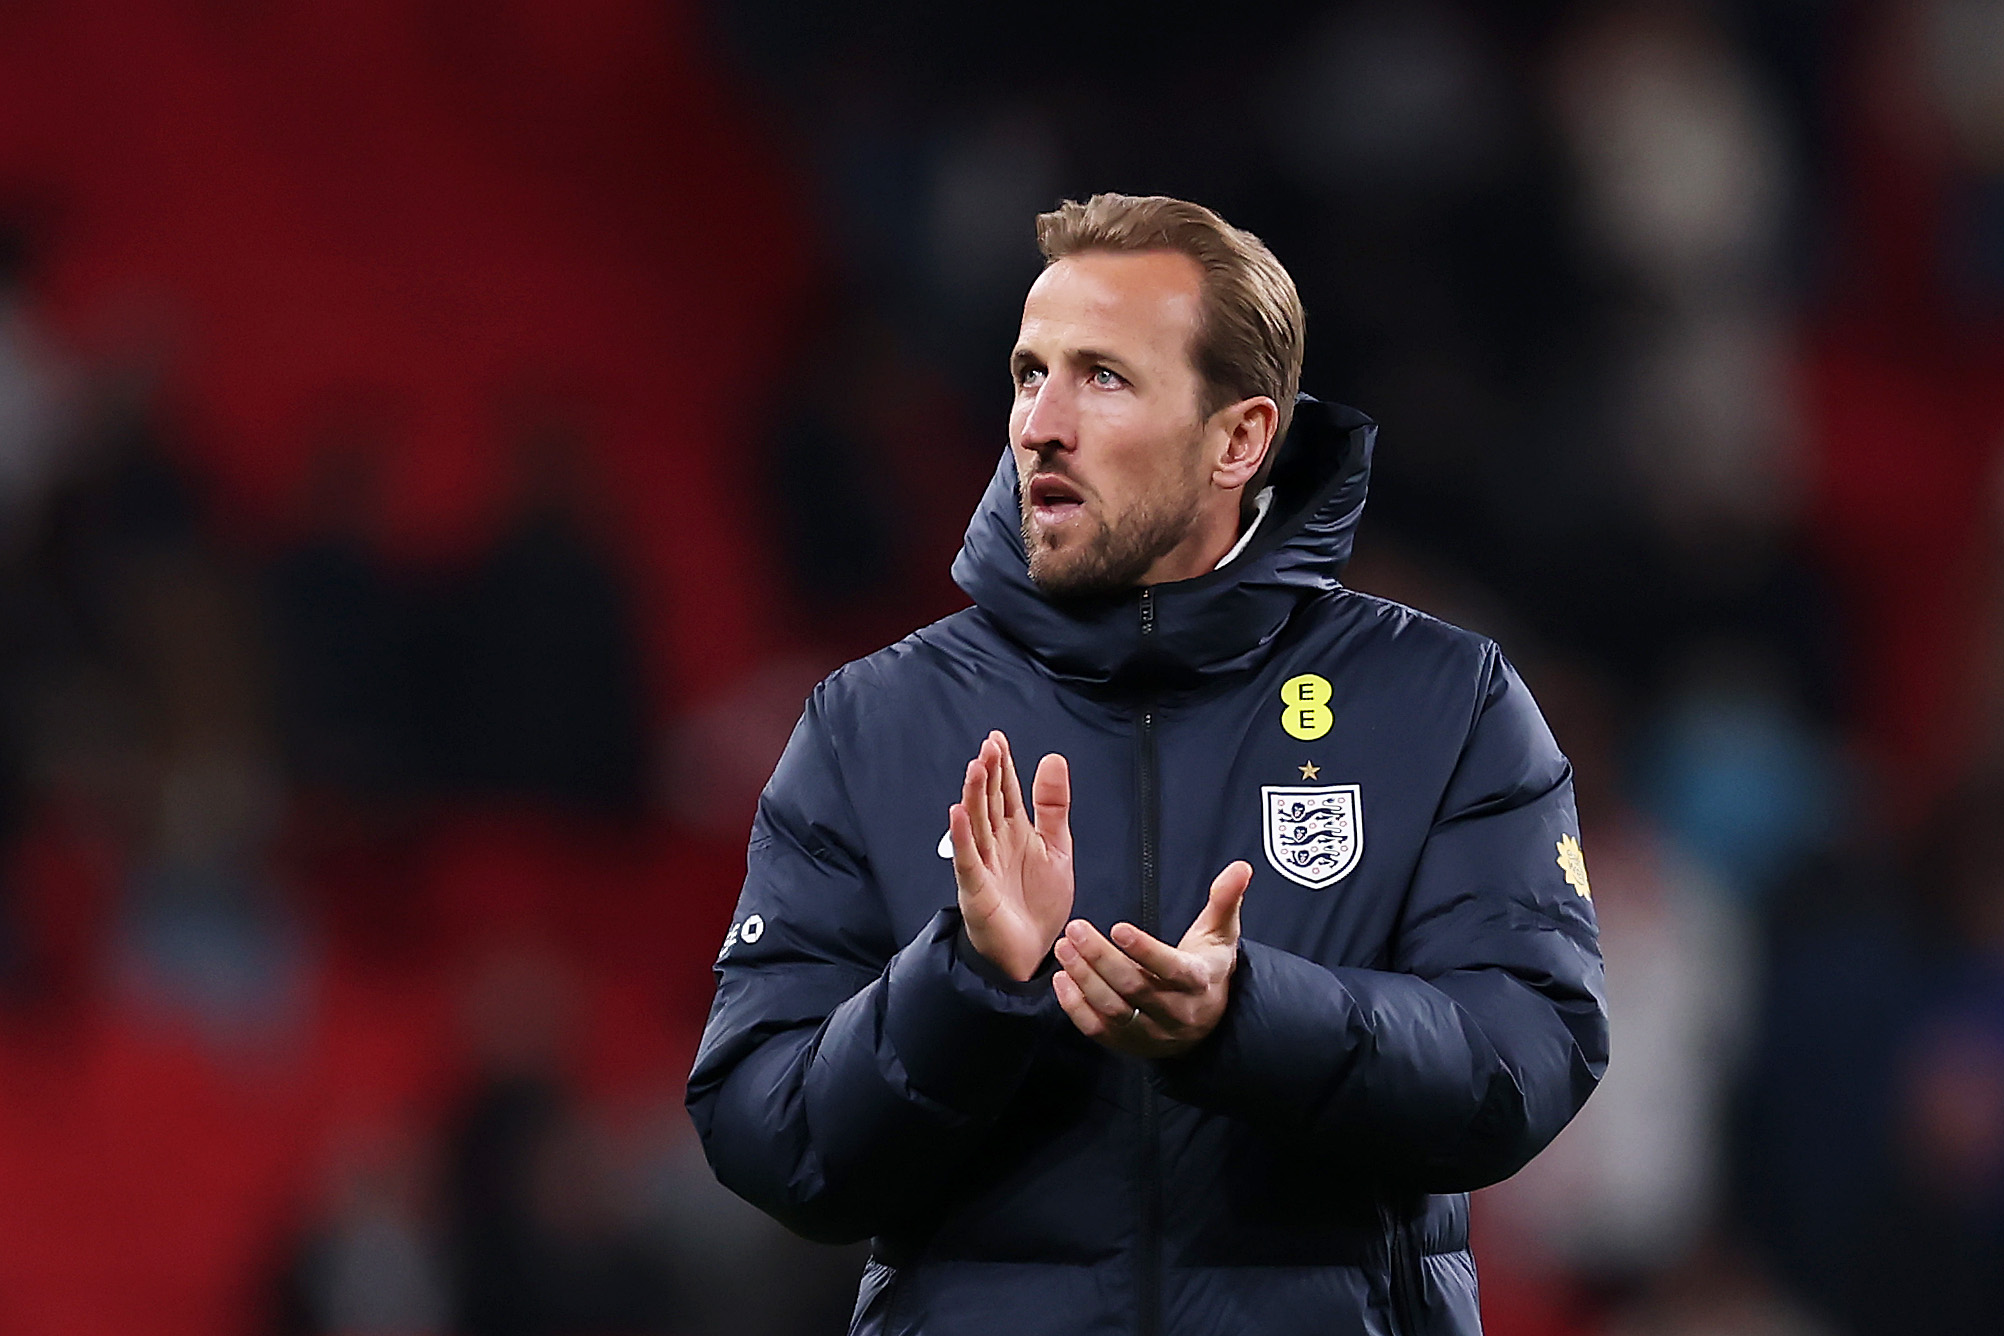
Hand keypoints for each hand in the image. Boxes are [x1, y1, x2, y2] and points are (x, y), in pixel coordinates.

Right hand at [949, 731, 1073, 981]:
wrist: (1030, 952)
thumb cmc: (1037, 903)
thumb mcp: (1056, 848)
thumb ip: (1052, 806)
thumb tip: (1052, 759)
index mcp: (1015, 832)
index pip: (1006, 792)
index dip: (1003, 766)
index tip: (998, 739)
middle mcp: (996, 844)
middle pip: (990, 802)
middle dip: (989, 774)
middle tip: (989, 746)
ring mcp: (983, 865)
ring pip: (976, 824)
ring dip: (974, 796)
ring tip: (977, 769)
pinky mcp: (977, 889)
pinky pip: (967, 859)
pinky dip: (961, 837)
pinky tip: (957, 815)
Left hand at [1051, 860, 1249, 1057]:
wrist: (1208, 1020)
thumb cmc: (1209, 967)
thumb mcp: (1221, 933)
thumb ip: (1225, 899)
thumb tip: (1241, 867)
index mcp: (1198, 982)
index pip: (1171, 969)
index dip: (1144, 950)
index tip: (1118, 928)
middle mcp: (1176, 1012)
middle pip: (1133, 987)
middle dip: (1100, 957)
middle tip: (1075, 929)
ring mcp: (1151, 1033)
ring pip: (1113, 1010)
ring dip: (1084, 978)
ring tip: (1064, 948)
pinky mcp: (1130, 1044)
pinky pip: (1098, 1031)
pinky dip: (1076, 1007)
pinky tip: (1062, 980)